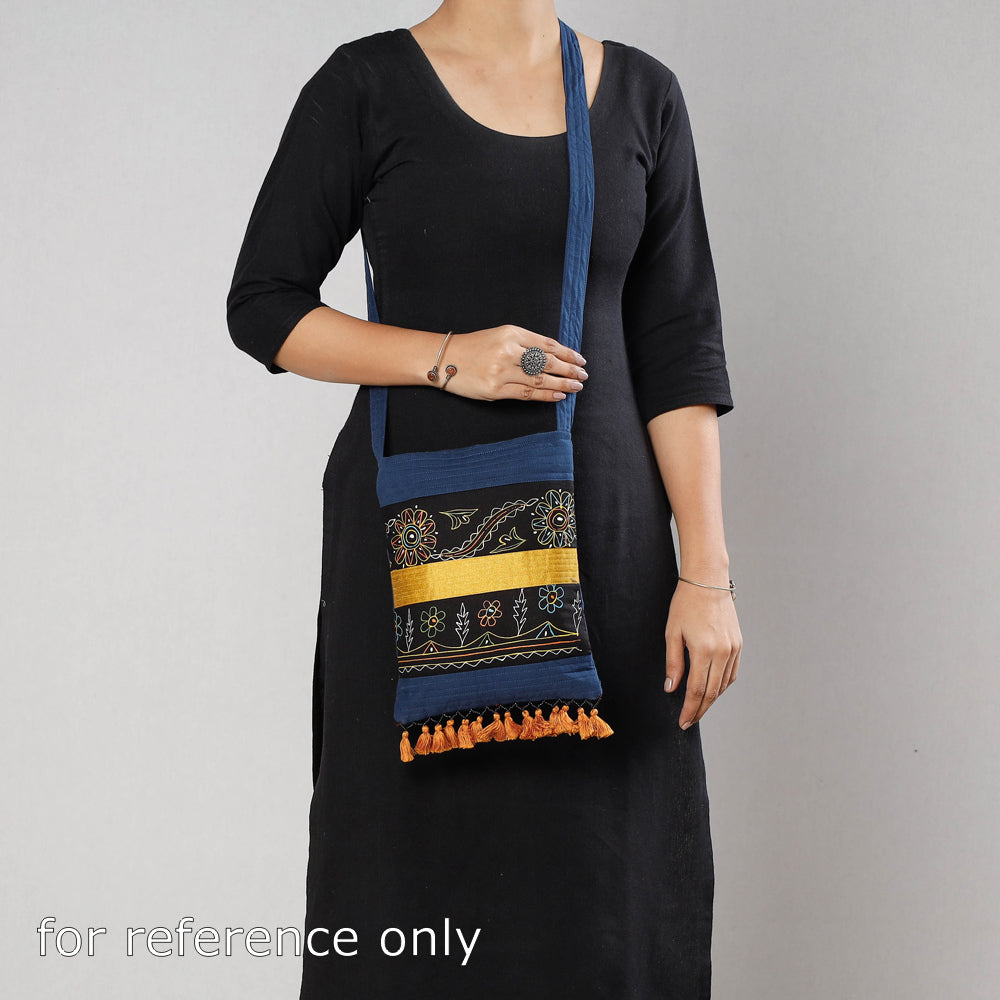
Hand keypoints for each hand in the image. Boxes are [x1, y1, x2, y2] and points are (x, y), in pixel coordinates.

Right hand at [440, 325, 587, 401]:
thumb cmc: (474, 347)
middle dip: (569, 369)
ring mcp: (502, 371)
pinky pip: (526, 394)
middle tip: (583, 375)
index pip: (547, 345)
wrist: (445, 359)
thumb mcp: (500, 336)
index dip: (567, 353)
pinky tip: (559, 395)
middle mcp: (508, 351)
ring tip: (576, 386)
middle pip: (547, 362)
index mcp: (511, 333)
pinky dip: (545, 396)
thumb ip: (524, 344)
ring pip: (540, 379)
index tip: (580, 360)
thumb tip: (553, 357)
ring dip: (562, 384)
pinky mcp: (495, 390)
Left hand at [664, 577, 741, 728]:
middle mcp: (722, 652)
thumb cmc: (685, 604)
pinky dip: (722, 685)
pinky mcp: (739, 645)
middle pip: (712, 692)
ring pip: (723, 685)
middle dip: (700, 710)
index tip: (682, 722)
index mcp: (704, 650)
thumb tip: (671, 689)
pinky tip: (712, 689)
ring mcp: (733, 649)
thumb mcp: (672, 633)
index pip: (697, 690)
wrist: (708, 582)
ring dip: (711, 699)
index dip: (690, 710)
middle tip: (688, 721)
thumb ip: (673, 663)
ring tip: (697, 707)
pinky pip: (732, 673)